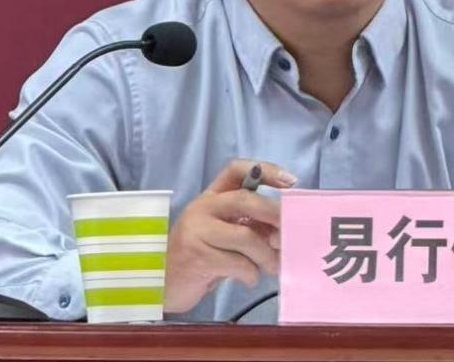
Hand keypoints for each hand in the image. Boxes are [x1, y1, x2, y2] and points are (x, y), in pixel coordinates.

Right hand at [163, 159, 297, 313]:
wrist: (163, 283)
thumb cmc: (200, 256)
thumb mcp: (224, 236)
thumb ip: (250, 227)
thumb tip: (283, 232)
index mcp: (211, 197)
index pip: (236, 170)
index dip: (265, 170)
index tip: (291, 181)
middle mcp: (202, 208)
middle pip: (245, 200)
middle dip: (274, 215)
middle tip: (290, 233)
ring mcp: (197, 231)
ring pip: (245, 236)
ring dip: (267, 256)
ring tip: (273, 267)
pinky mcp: (198, 257)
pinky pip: (238, 263)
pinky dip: (252, 274)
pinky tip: (249, 279)